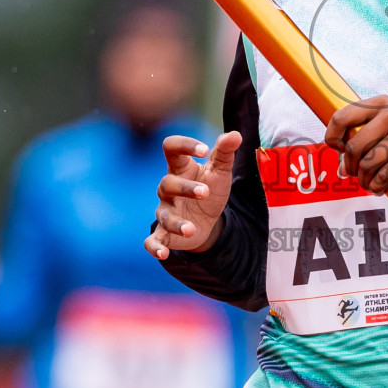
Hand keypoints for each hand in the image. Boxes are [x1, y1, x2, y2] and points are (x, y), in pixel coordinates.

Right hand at [146, 132, 241, 259]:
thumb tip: (235, 134)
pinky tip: (163, 253)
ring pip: (163, 214)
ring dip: (176, 222)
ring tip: (191, 228)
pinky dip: (155, 247)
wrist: (208, 221)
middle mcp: (168, 189)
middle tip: (206, 192)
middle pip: (167, 183)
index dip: (184, 145)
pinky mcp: (165, 234)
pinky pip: (152, 240)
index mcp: (181, 169)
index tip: (204, 149)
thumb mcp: (220, 171)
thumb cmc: (210, 189)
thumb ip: (225, 151)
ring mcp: (166, 211)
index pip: (171, 148)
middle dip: (186, 188)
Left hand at [324, 96, 387, 194]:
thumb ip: (365, 137)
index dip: (333, 138)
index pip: (342, 116)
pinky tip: (379, 189)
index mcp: (382, 104)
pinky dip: (377, 187)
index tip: (339, 151)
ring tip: (369, 184)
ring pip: (368, 164)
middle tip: (355, 175)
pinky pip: (385, 175)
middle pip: (354, 146)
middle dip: (349, 168)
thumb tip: (340, 166)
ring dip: (364, 181)